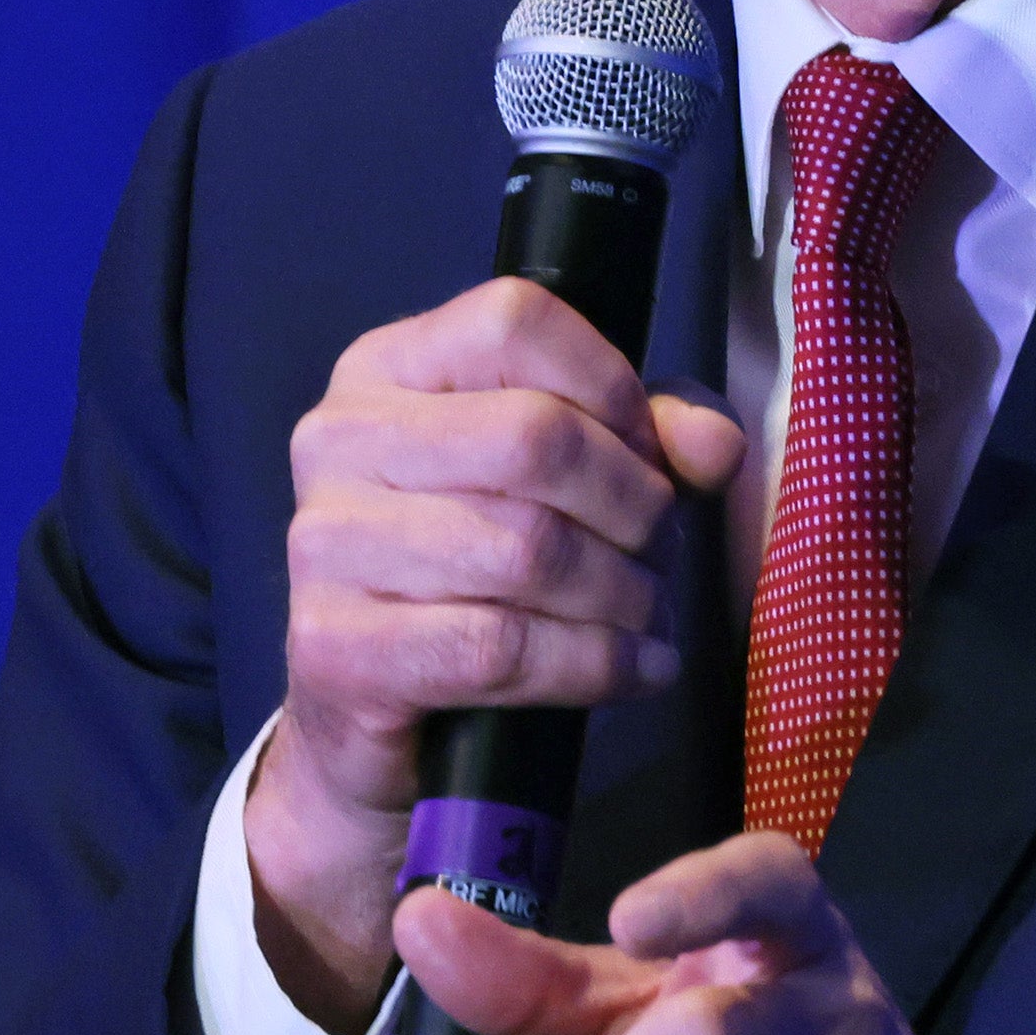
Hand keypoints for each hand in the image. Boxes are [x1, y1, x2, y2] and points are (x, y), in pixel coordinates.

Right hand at [248, 278, 744, 1033]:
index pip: (513, 321)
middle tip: (660, 554)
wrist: (377, 713)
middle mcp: (338, 437)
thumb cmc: (484, 572)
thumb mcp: (576, 480)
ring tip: (649, 615)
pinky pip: (498, 648)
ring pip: (524, 551)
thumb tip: (712, 445)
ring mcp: (323, 542)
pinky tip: (634, 670)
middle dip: (633, 506)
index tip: (653, 455)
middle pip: (534, 438)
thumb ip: (652, 437)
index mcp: (390, 368)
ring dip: (622, 595)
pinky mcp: (331, 646)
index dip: (612, 388)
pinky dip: (592, 664)